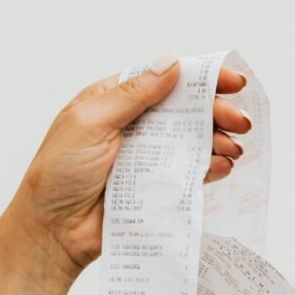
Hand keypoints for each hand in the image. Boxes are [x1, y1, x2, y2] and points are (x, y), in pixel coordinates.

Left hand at [13, 53, 251, 273]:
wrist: (53, 232)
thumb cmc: (58, 173)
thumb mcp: (91, 123)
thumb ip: (133, 94)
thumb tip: (170, 63)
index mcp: (114, 101)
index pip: (164, 80)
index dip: (200, 77)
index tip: (232, 82)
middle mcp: (135, 126)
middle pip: (186, 110)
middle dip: (217, 113)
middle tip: (241, 122)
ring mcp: (147, 157)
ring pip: (193, 141)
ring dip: (218, 141)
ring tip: (234, 149)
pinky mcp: (156, 187)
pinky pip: (190, 173)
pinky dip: (210, 168)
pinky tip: (222, 166)